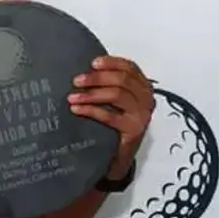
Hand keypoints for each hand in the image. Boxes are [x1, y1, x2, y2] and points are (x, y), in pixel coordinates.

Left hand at [67, 56, 153, 178]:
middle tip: (76, 81)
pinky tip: (76, 109)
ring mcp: (141, 114)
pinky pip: (110, 116)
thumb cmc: (115, 122)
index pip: (130, 67)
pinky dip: (91, 110)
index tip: (92, 63)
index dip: (111, 62)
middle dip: (96, 78)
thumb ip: (107, 83)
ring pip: (117, 94)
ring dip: (91, 94)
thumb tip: (82, 70)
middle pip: (122, 79)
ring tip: (72, 97)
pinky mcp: (133, 130)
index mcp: (143, 86)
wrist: (119, 155)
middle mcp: (146, 98)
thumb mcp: (115, 100)